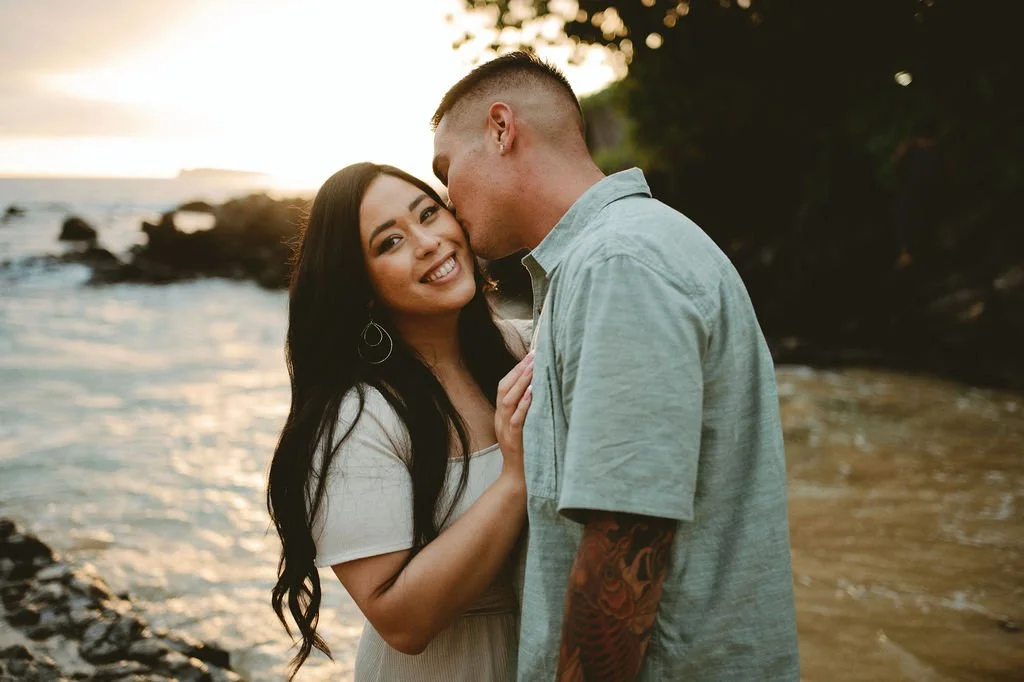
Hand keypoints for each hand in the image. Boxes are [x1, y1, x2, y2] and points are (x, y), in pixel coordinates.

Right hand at [495, 352, 532, 476]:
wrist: (517, 479)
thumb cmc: (525, 452)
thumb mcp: (522, 427)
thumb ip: (526, 410)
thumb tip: (539, 389)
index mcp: (501, 415)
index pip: (503, 386)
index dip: (515, 369)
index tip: (530, 355)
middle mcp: (500, 420)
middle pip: (504, 389)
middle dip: (519, 370)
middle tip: (534, 355)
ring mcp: (505, 430)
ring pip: (508, 401)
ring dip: (521, 382)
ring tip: (533, 367)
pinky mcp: (514, 440)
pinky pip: (516, 420)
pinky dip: (523, 405)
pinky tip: (532, 393)